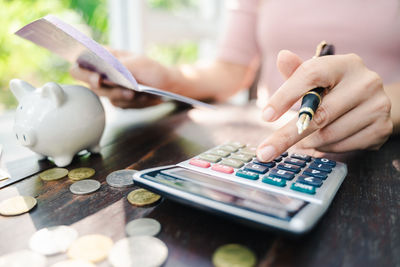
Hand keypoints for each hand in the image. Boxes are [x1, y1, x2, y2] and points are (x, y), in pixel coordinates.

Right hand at [70, 49, 170, 107]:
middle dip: (110, 89)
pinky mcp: (118, 100)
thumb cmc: (153, 70)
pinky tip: (142, 98)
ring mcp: (110, 87)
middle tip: (127, 90)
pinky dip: (131, 103)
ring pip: (105, 97)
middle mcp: (104, 71)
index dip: (84, 71)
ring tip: (138, 93)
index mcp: (106, 56)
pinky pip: (118, 105)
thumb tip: (101, 70)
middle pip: (90, 84)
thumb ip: (118, 66)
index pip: (81, 61)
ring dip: (123, 96)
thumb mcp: (138, 64)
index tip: (99, 79)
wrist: (168, 87)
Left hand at [256, 50, 392, 161]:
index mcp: (345, 63)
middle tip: (265, 151)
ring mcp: (377, 105)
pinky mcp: (381, 128)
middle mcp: (366, 81)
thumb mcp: (316, 77)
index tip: (265, 116)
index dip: (285, 96)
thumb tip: (282, 56)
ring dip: (308, 142)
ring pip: (329, 134)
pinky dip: (325, 148)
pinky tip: (322, 142)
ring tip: (301, 140)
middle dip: (287, 135)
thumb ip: (296, 71)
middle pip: (319, 113)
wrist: (370, 101)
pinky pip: (343, 146)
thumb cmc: (334, 88)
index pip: (311, 75)